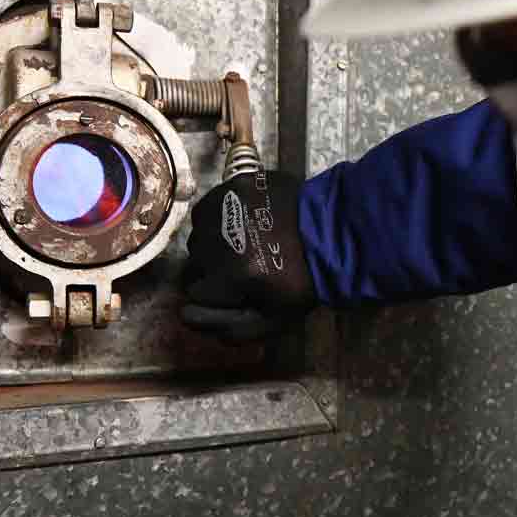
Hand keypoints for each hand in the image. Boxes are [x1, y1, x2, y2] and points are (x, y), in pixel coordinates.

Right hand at [181, 169, 316, 342]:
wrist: (331, 230)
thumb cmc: (302, 279)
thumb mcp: (273, 319)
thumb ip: (230, 328)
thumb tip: (186, 317)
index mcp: (231, 277)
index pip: (195, 293)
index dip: (215, 293)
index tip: (234, 289)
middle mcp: (221, 243)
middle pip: (194, 264)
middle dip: (212, 270)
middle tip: (240, 266)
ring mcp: (224, 211)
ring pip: (198, 236)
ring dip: (213, 243)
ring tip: (242, 243)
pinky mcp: (231, 187)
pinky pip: (207, 208)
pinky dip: (217, 217)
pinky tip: (241, 221)